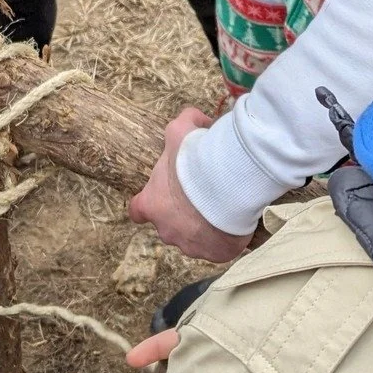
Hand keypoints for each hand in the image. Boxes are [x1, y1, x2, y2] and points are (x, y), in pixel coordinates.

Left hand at [129, 108, 253, 262]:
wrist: (227, 187)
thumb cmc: (196, 161)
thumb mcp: (181, 131)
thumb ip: (184, 121)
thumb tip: (196, 117)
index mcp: (151, 204)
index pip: (137, 210)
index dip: (148, 204)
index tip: (160, 199)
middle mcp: (165, 229)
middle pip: (169, 225)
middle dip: (182, 215)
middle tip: (202, 197)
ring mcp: (190, 246)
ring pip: (194, 238)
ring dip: (203, 227)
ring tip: (222, 208)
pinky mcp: (215, 255)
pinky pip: (218, 249)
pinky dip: (225, 239)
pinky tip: (235, 222)